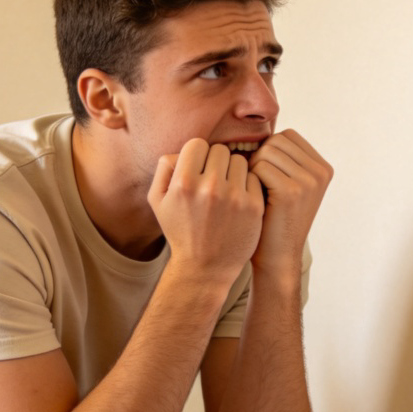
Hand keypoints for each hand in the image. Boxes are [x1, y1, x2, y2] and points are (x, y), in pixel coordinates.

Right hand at [148, 138, 264, 284]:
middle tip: (213, 180)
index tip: (198, 169)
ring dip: (233, 171)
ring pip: (239, 161)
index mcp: (184, 183)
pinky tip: (238, 199)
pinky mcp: (253, 206)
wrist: (205, 268)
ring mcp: (234, 197)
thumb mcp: (158, 201)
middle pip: (220, 149)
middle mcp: (210, 187)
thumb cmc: (180, 231)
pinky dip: (247, 185)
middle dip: (216, 162)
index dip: (197, 154)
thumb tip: (181, 150)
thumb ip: (164, 168)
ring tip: (226, 190)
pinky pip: (254, 177)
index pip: (197, 143)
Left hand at [247, 130, 332, 278]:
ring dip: (252, 169)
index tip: (263, 175)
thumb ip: (282, 158)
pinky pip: (260, 167)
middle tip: (254, 185)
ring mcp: (309, 181)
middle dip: (259, 158)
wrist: (276, 257)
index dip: (268, 151)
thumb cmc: (272, 219)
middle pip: (276, 141)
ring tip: (255, 192)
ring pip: (266, 152)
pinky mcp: (293, 191)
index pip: (287, 136)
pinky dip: (249, 180)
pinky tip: (253, 198)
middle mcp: (321, 172)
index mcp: (322, 167)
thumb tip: (256, 128)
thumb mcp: (286, 184)